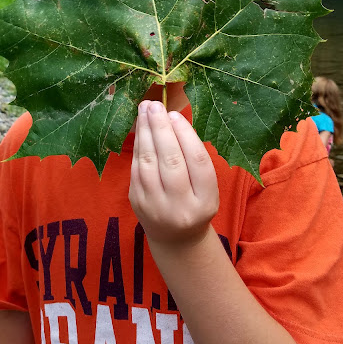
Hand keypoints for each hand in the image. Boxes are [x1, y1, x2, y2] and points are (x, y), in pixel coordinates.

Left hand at [129, 100, 218, 246]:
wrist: (176, 238)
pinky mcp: (137, 202)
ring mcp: (156, 206)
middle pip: (171, 161)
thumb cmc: (195, 202)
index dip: (186, 135)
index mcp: (206, 201)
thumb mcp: (207, 187)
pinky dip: (138, 145)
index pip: (198, 163)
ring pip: (148, 163)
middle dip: (161, 129)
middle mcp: (181, 207)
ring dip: (145, 133)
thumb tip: (173, 119)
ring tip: (144, 110)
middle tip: (155, 105)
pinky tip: (140, 129)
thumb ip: (195, 158)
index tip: (175, 113)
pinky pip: (136, 168)